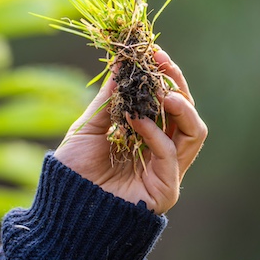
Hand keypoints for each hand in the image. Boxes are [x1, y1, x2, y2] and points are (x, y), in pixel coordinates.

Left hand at [55, 49, 206, 213]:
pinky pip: (171, 155)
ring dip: (181, 107)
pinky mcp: (165, 189)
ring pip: (195, 132)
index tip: (154, 52)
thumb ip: (110, 97)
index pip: (169, 101)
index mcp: (148, 134)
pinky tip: (136, 121)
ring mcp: (167, 171)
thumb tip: (122, 61)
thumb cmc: (74, 169)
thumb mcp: (91, 124)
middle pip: (188, 113)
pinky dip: (156, 134)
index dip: (165, 75)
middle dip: (177, 84)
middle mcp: (163, 151)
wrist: (63, 206)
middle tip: (162, 63)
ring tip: (162, 92)